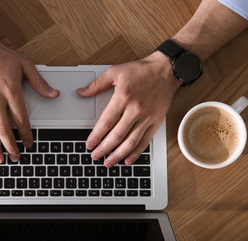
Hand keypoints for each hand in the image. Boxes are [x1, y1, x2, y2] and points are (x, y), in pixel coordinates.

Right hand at [0, 42, 58, 162]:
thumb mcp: (25, 66)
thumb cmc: (1, 57)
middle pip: (3, 129)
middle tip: (16, 157)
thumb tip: (54, 94)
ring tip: (0, 159)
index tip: (29, 143)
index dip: (26, 134)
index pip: (21, 119)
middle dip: (11, 146)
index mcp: (11, 91)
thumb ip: (40, 83)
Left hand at [77, 52, 180, 166]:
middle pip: (116, 136)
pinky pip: (145, 141)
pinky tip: (127, 160)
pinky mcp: (156, 122)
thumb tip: (81, 92)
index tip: (89, 144)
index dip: (96, 136)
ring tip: (108, 162)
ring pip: (130, 142)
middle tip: (95, 156)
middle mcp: (135, 110)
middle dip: (104, 149)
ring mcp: (147, 117)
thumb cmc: (141, 71)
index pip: (106, 122)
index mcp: (123, 97)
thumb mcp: (115, 72)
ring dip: (118, 155)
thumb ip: (96, 84)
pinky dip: (136, 153)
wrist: (166, 70)